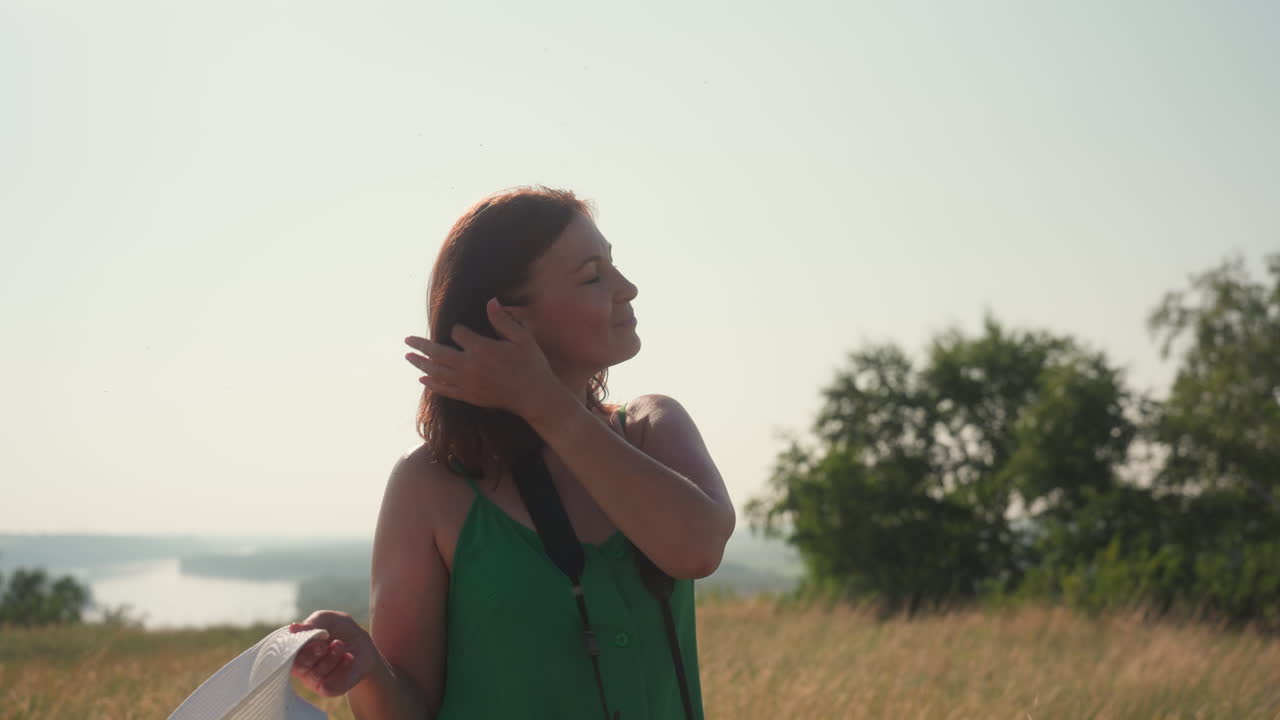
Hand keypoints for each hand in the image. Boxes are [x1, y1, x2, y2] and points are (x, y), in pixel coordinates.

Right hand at [289, 610, 377, 697]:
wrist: (364, 645)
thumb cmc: (341, 630)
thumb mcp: (327, 620)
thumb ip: (311, 623)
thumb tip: (293, 628)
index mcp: (297, 650)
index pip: (286, 652)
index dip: (297, 644)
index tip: (311, 634)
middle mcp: (302, 667)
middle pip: (299, 664)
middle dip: (313, 651)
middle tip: (324, 644)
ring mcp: (314, 680)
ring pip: (317, 672)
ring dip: (332, 656)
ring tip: (340, 645)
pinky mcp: (329, 689)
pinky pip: (330, 684)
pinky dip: (342, 667)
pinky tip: (349, 657)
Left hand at [403, 298, 561, 419]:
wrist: (534, 396)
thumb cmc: (531, 365)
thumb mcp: (522, 338)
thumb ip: (503, 320)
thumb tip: (491, 301)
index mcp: (481, 348)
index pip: (458, 333)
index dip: (458, 330)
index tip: (461, 330)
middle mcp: (469, 366)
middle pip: (438, 353)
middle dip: (421, 345)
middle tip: (407, 340)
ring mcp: (467, 383)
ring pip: (437, 372)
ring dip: (420, 363)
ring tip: (408, 357)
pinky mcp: (469, 396)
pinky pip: (444, 389)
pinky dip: (432, 384)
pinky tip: (423, 379)